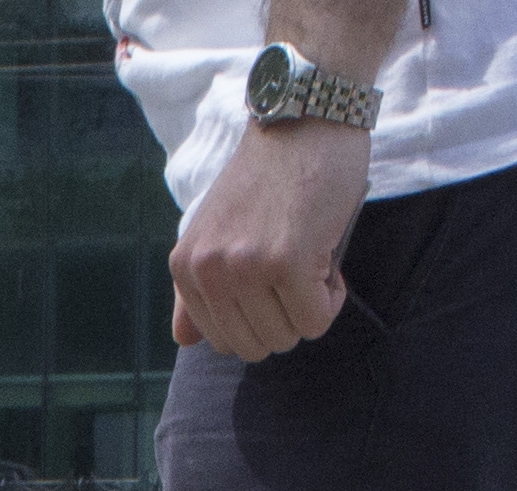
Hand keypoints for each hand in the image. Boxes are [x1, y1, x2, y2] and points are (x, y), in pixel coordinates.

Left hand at [168, 118, 370, 360]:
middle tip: (296, 269)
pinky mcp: (288, 261)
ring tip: (310, 256)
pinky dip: (332, 298)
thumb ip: (196, 289)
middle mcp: (208, 270)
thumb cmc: (268, 175)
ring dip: (311, 306)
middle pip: (255, 346)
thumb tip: (184, 343)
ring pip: (287, 337)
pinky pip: (316, 319)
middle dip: (285, 318)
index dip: (259, 316)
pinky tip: (327, 256)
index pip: (221, 340)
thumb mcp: (215, 231)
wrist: (303, 118)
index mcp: (185, 266)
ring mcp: (246, 267)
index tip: (272, 276)